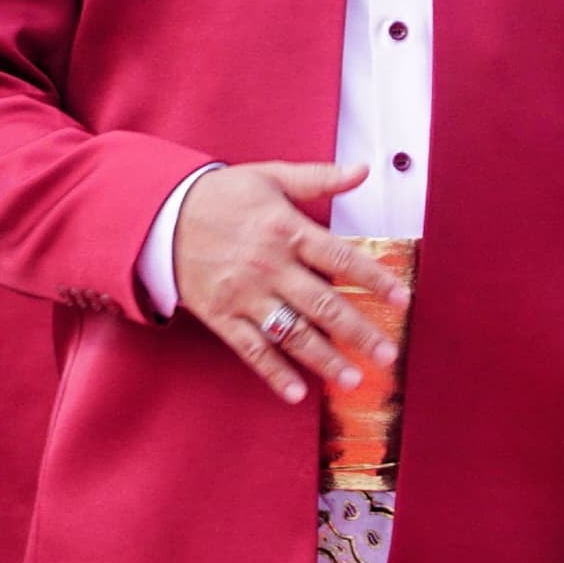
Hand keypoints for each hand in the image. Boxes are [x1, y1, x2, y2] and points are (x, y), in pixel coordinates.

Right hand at [164, 161, 401, 404]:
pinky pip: (251, 349)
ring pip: (292, 332)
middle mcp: (270, 266)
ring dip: (324, 359)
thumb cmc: (223, 196)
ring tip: (353, 379)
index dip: (374, 280)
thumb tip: (363, 169)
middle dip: (358, 332)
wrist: (162, 215)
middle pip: (323, 304)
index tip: (401, 300)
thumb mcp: (270, 177)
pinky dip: (273, 372)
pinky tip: (297, 393)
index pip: (341, 258)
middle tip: (387, 355)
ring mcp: (245, 295)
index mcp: (287, 229)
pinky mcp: (222, 315)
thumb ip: (319, 178)